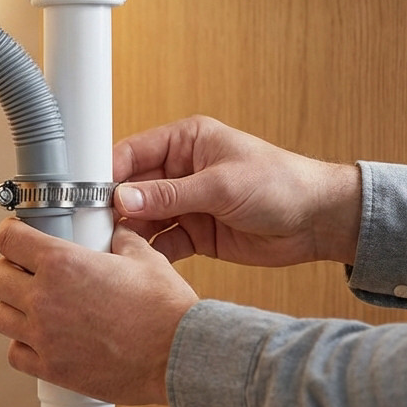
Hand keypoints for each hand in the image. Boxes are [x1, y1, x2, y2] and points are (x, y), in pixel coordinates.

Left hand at [0, 218, 198, 404]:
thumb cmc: (166, 310)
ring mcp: (44, 336)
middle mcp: (45, 298)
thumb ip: (120, 239)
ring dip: (11, 307)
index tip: (17, 237)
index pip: (9, 239)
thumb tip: (116, 232)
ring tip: (31, 305)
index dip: (11, 234)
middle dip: (8, 269)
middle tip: (24, 270)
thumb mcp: (144, 257)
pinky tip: (40, 338)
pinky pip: (15, 353)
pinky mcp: (51, 368)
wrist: (178, 356)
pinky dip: (22, 344)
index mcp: (63, 263)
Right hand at [113, 115, 361, 266]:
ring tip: (112, 251)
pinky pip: (163, 243)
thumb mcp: (221, 185)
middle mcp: (181, 171)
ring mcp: (186, 203)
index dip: (107, 173)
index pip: (133, 153)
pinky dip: (150, 254)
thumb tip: (124, 198)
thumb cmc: (281, 184)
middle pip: (132, 189)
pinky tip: (137, 264)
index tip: (86, 195)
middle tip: (92, 229)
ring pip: (143, 219)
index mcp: (186, 142)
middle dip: (113, 209)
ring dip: (129, 234)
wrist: (319, 221)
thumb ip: (170, 194)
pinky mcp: (196, 233)